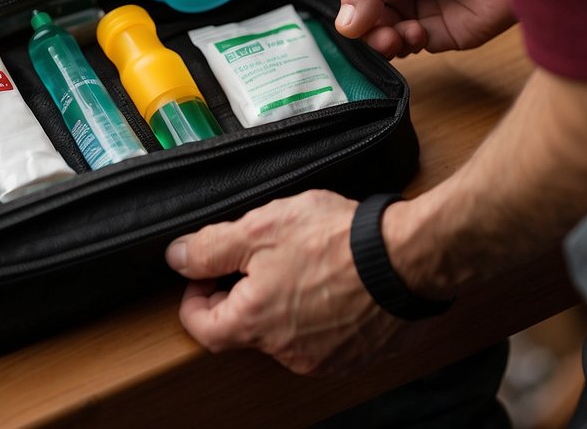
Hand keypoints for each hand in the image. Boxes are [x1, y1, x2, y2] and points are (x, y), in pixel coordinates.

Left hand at [165, 190, 405, 373]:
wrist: (408, 258)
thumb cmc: (338, 242)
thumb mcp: (259, 229)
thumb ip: (210, 247)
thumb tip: (178, 258)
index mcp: (255, 324)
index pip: (201, 327)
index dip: (194, 297)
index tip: (203, 273)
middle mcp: (287, 351)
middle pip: (243, 328)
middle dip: (239, 292)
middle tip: (255, 256)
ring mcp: (324, 357)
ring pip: (282, 331)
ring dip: (279, 300)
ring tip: (297, 260)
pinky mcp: (355, 353)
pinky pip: (320, 335)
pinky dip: (315, 311)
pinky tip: (328, 278)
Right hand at [336, 0, 515, 57]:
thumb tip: (344, 26)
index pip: (357, 1)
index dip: (354, 14)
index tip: (357, 21)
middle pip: (370, 25)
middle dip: (370, 33)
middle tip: (380, 35)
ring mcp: (425, 13)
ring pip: (390, 40)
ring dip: (387, 42)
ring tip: (397, 35)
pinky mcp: (449, 33)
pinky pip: (418, 48)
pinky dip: (410, 45)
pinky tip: (418, 33)